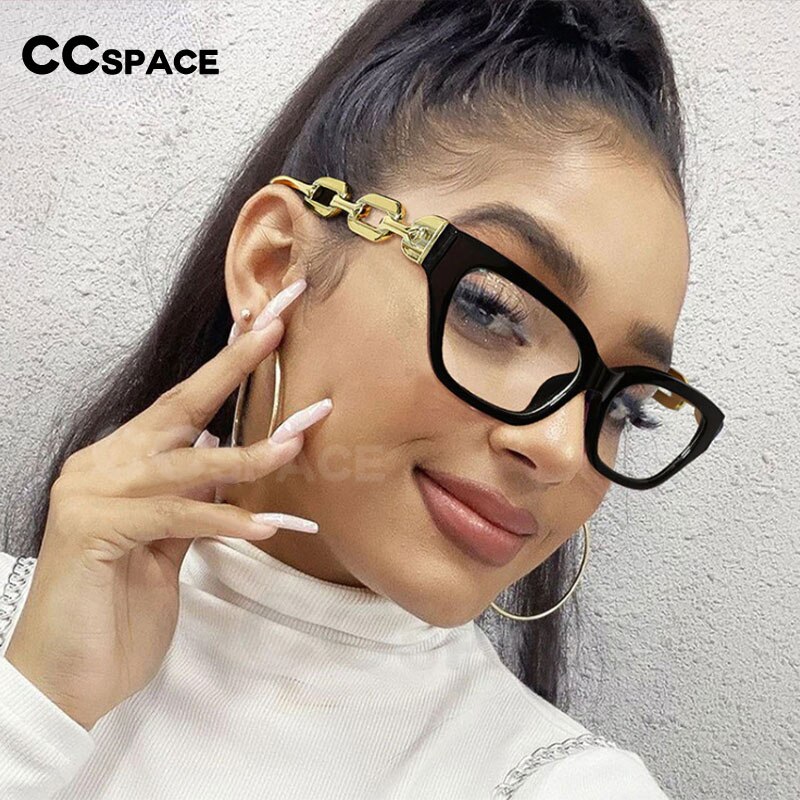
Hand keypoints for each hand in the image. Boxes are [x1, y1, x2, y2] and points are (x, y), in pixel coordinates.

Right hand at [4, 283, 330, 730]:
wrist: (66, 677)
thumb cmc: (119, 609)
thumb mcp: (169, 545)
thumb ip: (192, 499)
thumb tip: (225, 464)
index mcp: (122, 462)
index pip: (185, 405)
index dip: (230, 364)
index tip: (271, 323)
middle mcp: (104, 465)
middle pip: (181, 404)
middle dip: (236, 362)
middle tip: (280, 320)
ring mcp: (93, 493)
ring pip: (186, 462)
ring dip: (249, 455)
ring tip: (299, 443)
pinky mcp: (94, 530)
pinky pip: (175, 516)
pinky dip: (224, 520)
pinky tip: (265, 526)